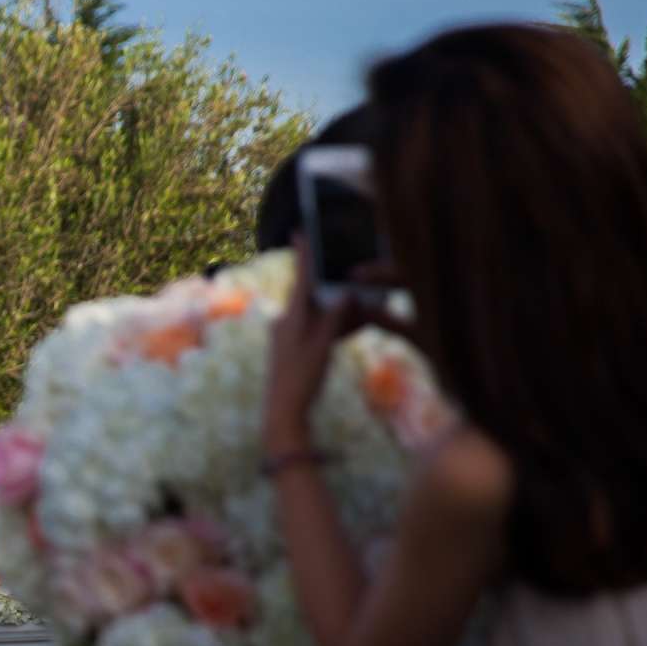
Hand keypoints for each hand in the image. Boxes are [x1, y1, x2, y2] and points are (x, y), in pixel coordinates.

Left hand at [265, 237, 346, 453]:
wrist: (283, 414)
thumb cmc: (301, 380)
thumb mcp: (321, 347)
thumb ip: (334, 318)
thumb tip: (347, 292)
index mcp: (290, 318)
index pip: (301, 280)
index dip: (304, 255)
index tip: (301, 231)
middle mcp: (286, 323)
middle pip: (314, 296)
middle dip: (334, 286)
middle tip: (350, 272)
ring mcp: (289, 336)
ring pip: (319, 314)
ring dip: (339, 310)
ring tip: (363, 304)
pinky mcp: (295, 349)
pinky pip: (318, 330)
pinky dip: (335, 326)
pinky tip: (355, 323)